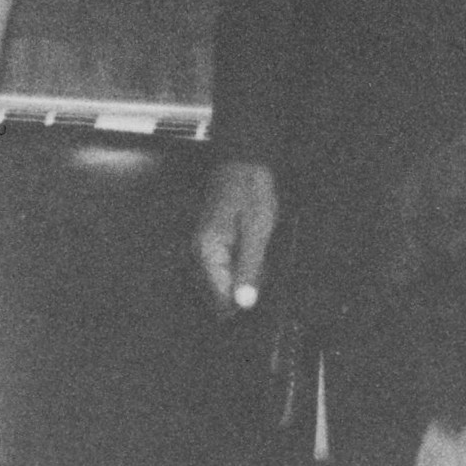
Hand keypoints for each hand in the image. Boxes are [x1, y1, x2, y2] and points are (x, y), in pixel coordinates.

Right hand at [193, 160, 278, 316]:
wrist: (244, 161)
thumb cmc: (251, 192)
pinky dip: (243, 269)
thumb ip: (249, 268)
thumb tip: (244, 304)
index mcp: (207, 251)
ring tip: (262, 262)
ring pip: (224, 282)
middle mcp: (199, 253)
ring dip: (244, 280)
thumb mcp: (257, 231)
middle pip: (219, 293)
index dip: (242, 304)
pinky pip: (226, 269)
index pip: (219, 297)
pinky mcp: (213, 243)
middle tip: (265, 275)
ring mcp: (205, 248)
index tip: (262, 304)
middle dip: (243, 292)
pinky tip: (257, 258)